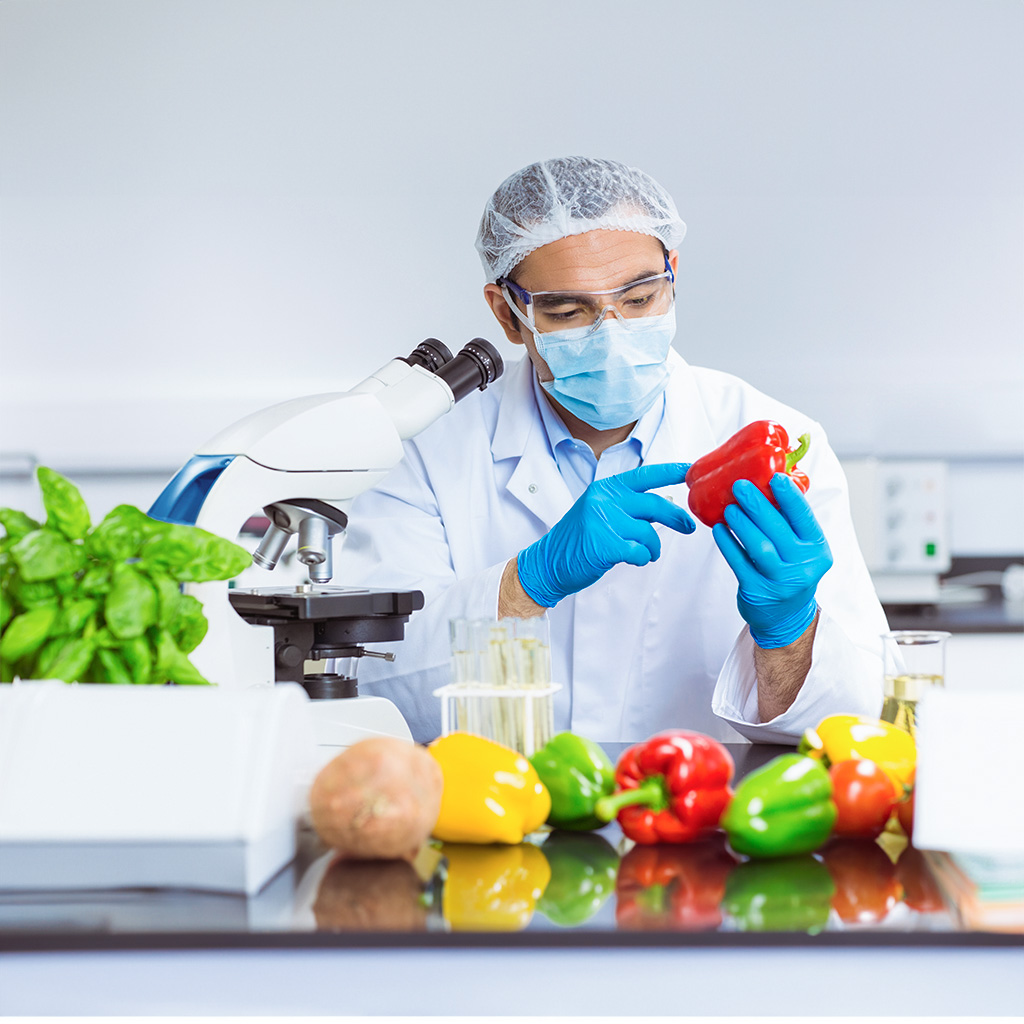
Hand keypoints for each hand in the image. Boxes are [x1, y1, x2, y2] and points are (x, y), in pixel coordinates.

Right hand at [517, 463, 694, 607]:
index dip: (671, 472)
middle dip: (676, 517)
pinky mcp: (605, 545)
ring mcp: (604, 522)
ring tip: (646, 553)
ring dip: (654, 547)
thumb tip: (667, 508)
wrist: (549, 563)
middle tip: (688, 527)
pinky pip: (640, 552)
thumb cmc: (579, 540)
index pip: (645, 475)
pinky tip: (633, 559)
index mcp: (605, 489)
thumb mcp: (600, 512)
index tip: (691, 472)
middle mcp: (604, 500)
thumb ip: (629, 506)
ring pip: (649, 533)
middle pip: (654, 504)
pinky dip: (642, 559)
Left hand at [712, 473, 832, 648]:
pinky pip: (739, 562)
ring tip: (729, 507)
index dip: (790, 497)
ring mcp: (781, 582)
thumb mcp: (801, 549)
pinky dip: (728, 544)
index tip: (775, 477)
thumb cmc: (791, 571)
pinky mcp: (757, 592)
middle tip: (740, 486)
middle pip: (778, 530)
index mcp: (818, 550)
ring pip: (759, 547)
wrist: (785, 617)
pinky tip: (719, 529)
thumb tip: (770, 482)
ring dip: (742, 524)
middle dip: (758, 506)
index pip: (805, 518)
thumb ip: (790, 522)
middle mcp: (804, 567)